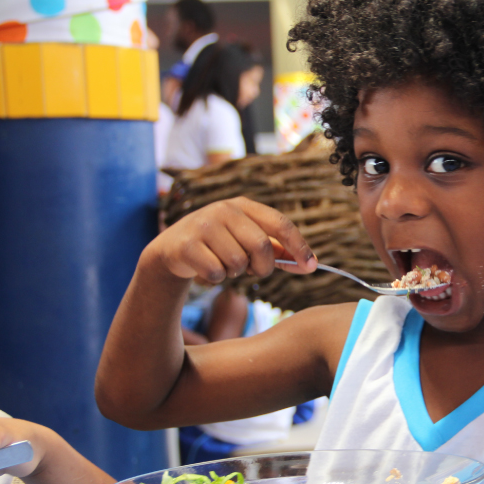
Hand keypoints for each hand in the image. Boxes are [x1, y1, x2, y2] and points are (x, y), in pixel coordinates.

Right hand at [145, 197, 318, 283]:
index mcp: (244, 206)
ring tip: (223, 264)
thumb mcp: (247, 242)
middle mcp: (224, 209)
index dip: (298, 246)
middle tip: (252, 270)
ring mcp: (203, 225)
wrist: (172, 250)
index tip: (311, 266)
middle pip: (261, 246)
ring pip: (238, 262)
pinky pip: (216, 272)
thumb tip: (311, 264)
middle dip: (262, 267)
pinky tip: (206, 268)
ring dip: (235, 273)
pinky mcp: (186, 244)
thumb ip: (279, 251)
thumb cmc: (219, 246)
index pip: (280, 223)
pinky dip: (216, 278)